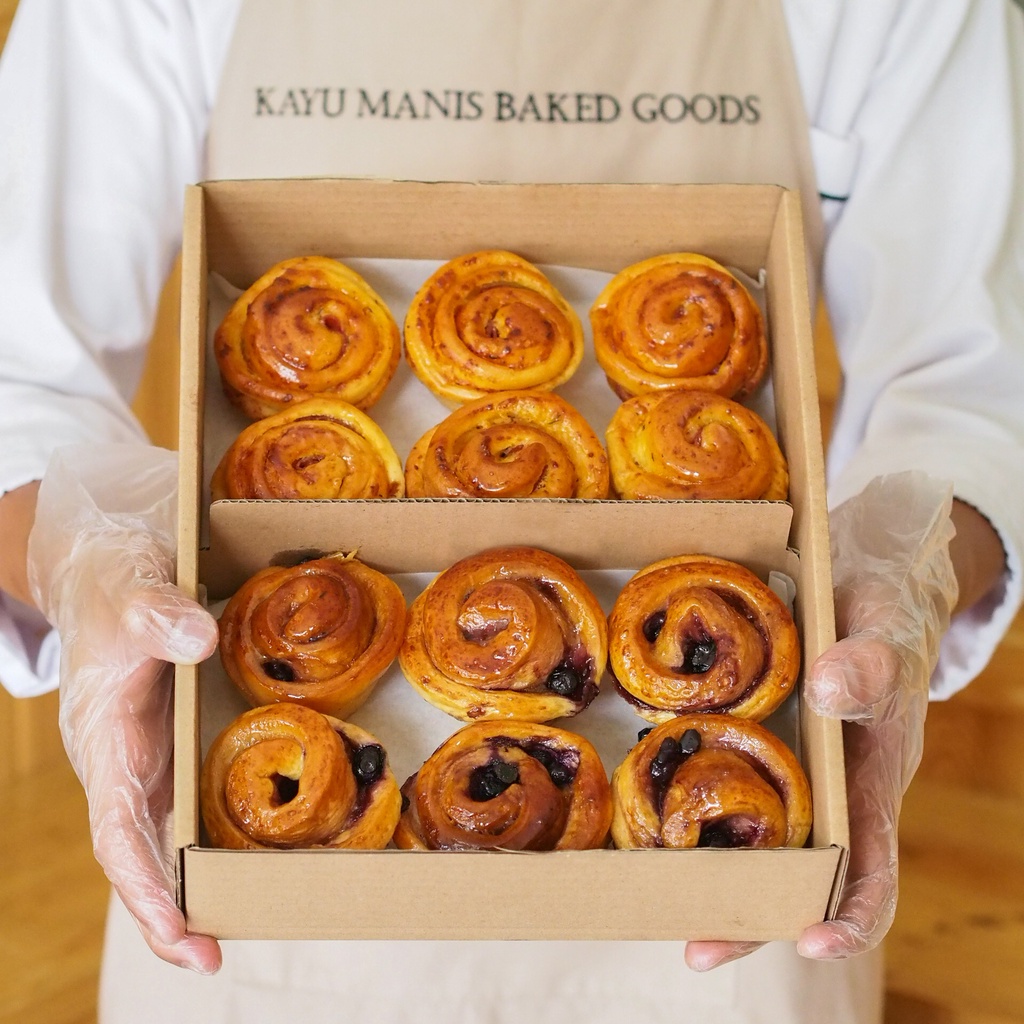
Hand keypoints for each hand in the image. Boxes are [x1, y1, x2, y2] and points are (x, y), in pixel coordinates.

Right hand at [28, 444, 221, 973]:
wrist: (109, 568)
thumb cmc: (113, 583)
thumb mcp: (131, 591)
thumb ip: (157, 615)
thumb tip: (199, 639)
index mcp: (104, 743)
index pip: (118, 837)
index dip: (146, 892)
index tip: (186, 937)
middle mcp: (126, 763)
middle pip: (144, 853)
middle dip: (175, 909)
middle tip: (219, 954)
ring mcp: (151, 755)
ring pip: (171, 830)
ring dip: (204, 874)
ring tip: (260, 908)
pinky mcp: (175, 739)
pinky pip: (197, 792)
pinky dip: (221, 824)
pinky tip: (269, 837)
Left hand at [685, 472, 958, 970]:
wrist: (863, 582)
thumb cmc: (885, 613)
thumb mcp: (885, 630)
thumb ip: (869, 663)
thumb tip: (831, 691)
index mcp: (872, 780)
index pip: (873, 867)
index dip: (850, 914)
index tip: (812, 940)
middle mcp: (829, 790)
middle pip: (796, 875)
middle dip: (751, 916)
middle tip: (695, 946)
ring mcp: (789, 770)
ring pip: (752, 838)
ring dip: (711, 872)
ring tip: (652, 894)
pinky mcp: (755, 744)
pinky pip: (726, 785)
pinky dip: (693, 807)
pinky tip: (646, 813)